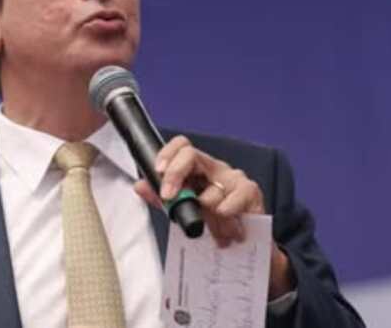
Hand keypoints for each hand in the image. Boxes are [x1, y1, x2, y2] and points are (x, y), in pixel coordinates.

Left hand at [132, 135, 295, 298]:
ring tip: (213, 233)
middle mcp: (213, 167)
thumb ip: (160, 198)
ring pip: (209, 189)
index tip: (158, 170)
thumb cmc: (212, 221)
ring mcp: (233, 177)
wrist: (244, 244)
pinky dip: (226, 212)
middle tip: (169, 198)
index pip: (182, 146)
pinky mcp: (250, 191)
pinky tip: (228, 229)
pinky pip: (235, 197)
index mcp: (196, 168)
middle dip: (175, 174)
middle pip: (191, 155)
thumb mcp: (182, 210)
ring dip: (206, 215)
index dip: (167, 154)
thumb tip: (140, 185)